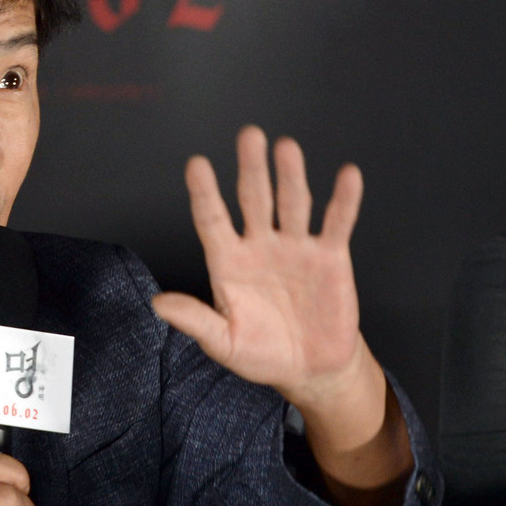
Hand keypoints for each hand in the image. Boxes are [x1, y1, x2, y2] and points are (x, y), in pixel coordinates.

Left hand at [152, 125, 365, 406]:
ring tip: (286, 148)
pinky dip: (344, 201)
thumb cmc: (262, 353)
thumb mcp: (223, 342)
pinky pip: (336, 224)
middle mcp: (260, 246)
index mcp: (228, 261)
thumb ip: (195, 320)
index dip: (204, 193)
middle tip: (248, 135)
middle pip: (253, 199)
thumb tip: (158, 303)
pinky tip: (348, 176)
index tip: (196, 164)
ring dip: (290, 176)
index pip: (212, 220)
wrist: (311, 369)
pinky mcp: (329, 257)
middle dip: (251, 168)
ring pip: (292, 203)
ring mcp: (295, 248)